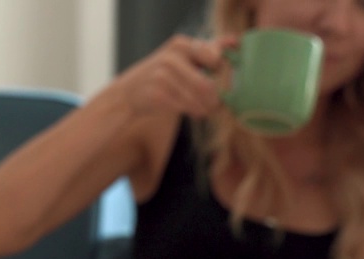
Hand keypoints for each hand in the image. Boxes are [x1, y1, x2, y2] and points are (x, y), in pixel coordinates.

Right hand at [116, 34, 237, 119]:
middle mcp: (170, 58)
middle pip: (207, 85)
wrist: (129, 92)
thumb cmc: (162, 74)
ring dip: (206, 108)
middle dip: (215, 99)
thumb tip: (234, 41)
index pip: (215, 59)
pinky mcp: (156, 95)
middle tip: (218, 104)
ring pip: (197, 99)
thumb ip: (208, 49)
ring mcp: (161, 77)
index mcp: (180, 44)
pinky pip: (185, 108)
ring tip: (207, 109)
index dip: (222, 74)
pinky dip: (195, 112)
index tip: (221, 81)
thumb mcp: (182, 56)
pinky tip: (195, 112)